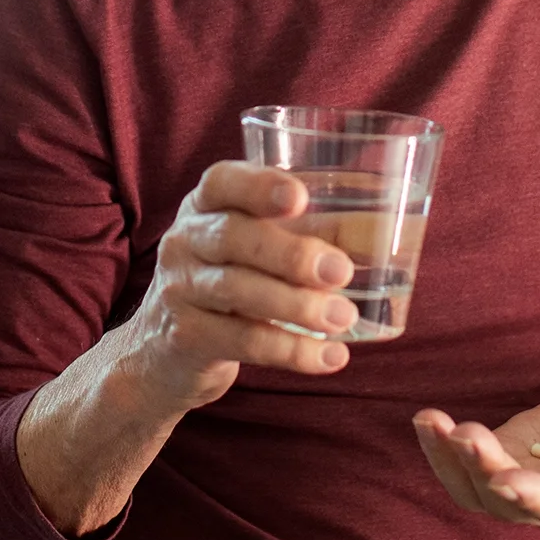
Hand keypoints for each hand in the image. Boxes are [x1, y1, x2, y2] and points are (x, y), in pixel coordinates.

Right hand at [115, 160, 360, 411]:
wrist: (160, 354)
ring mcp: (180, 290)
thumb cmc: (228, 285)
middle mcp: (184, 241)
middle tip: (340, 271)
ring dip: (297, 305)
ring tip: (344, 318)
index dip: (259, 186)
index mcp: (204, 207)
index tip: (300, 198)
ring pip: (237, 291)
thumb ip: (311, 236)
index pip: (221, 183)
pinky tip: (330, 357)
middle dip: (290, 253)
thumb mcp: (256, 252)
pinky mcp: (186, 338)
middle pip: (233, 237)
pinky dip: (292, 350)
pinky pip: (242, 341)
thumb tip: (379, 234)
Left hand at [412, 390, 539, 537]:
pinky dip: (440, 449)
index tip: (507, 479)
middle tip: (465, 437)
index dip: (533, 496)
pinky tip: (426, 421)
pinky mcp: (501, 461)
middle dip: (484, 472)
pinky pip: (462, 469)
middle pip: (510, 502)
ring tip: (434, 425)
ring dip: (450, 463)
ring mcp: (522, 485)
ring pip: (475, 492)